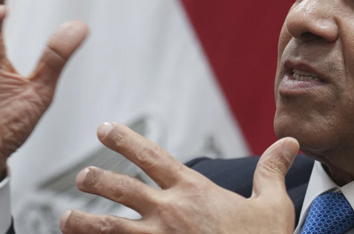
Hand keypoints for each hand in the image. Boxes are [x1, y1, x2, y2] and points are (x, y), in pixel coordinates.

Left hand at [60, 123, 299, 233]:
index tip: (104, 129)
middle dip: (96, 180)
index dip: (124, 139)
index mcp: (193, 191)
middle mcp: (169, 212)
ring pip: (109, 228)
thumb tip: (288, 143)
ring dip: (83, 222)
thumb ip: (271, 171)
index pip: (151, 155)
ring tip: (65, 219)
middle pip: (121, 188)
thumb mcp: (272, 206)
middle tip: (81, 177)